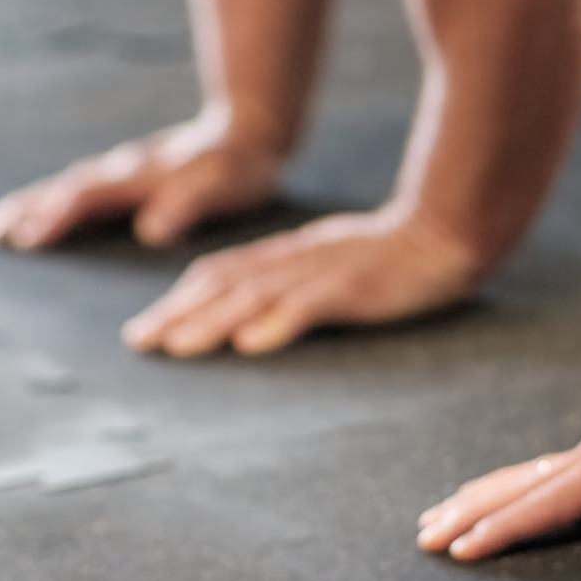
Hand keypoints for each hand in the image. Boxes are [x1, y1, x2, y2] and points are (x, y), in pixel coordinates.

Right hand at [0, 115, 282, 250]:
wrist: (248, 132)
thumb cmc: (237, 168)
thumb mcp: (221, 189)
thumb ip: (187, 207)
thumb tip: (150, 232)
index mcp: (140, 177)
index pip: (89, 198)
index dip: (58, 218)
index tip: (28, 238)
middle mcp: (122, 170)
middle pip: (66, 189)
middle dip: (29, 210)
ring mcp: (120, 169)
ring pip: (66, 186)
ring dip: (31, 204)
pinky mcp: (125, 174)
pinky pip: (79, 186)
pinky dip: (51, 199)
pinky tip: (35, 211)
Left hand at [121, 209, 480, 357]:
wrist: (441, 233)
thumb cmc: (388, 254)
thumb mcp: (328, 262)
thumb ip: (290, 281)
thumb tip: (246, 315)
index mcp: (286, 256)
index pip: (220, 275)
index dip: (178, 300)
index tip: (146, 328)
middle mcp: (294, 262)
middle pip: (224, 285)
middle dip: (177, 314)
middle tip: (139, 342)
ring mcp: (321, 274)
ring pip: (255, 297)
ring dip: (212, 323)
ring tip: (177, 347)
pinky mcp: (352, 289)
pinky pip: (309, 306)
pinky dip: (276, 324)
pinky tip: (251, 343)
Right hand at [417, 391, 580, 559]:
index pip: (547, 505)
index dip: (504, 531)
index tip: (464, 552)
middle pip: (519, 485)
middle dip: (470, 511)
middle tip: (424, 537)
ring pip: (525, 475)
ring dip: (480, 496)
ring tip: (439, 515)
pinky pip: (545, 472)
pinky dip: (511, 487)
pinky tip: (499, 496)